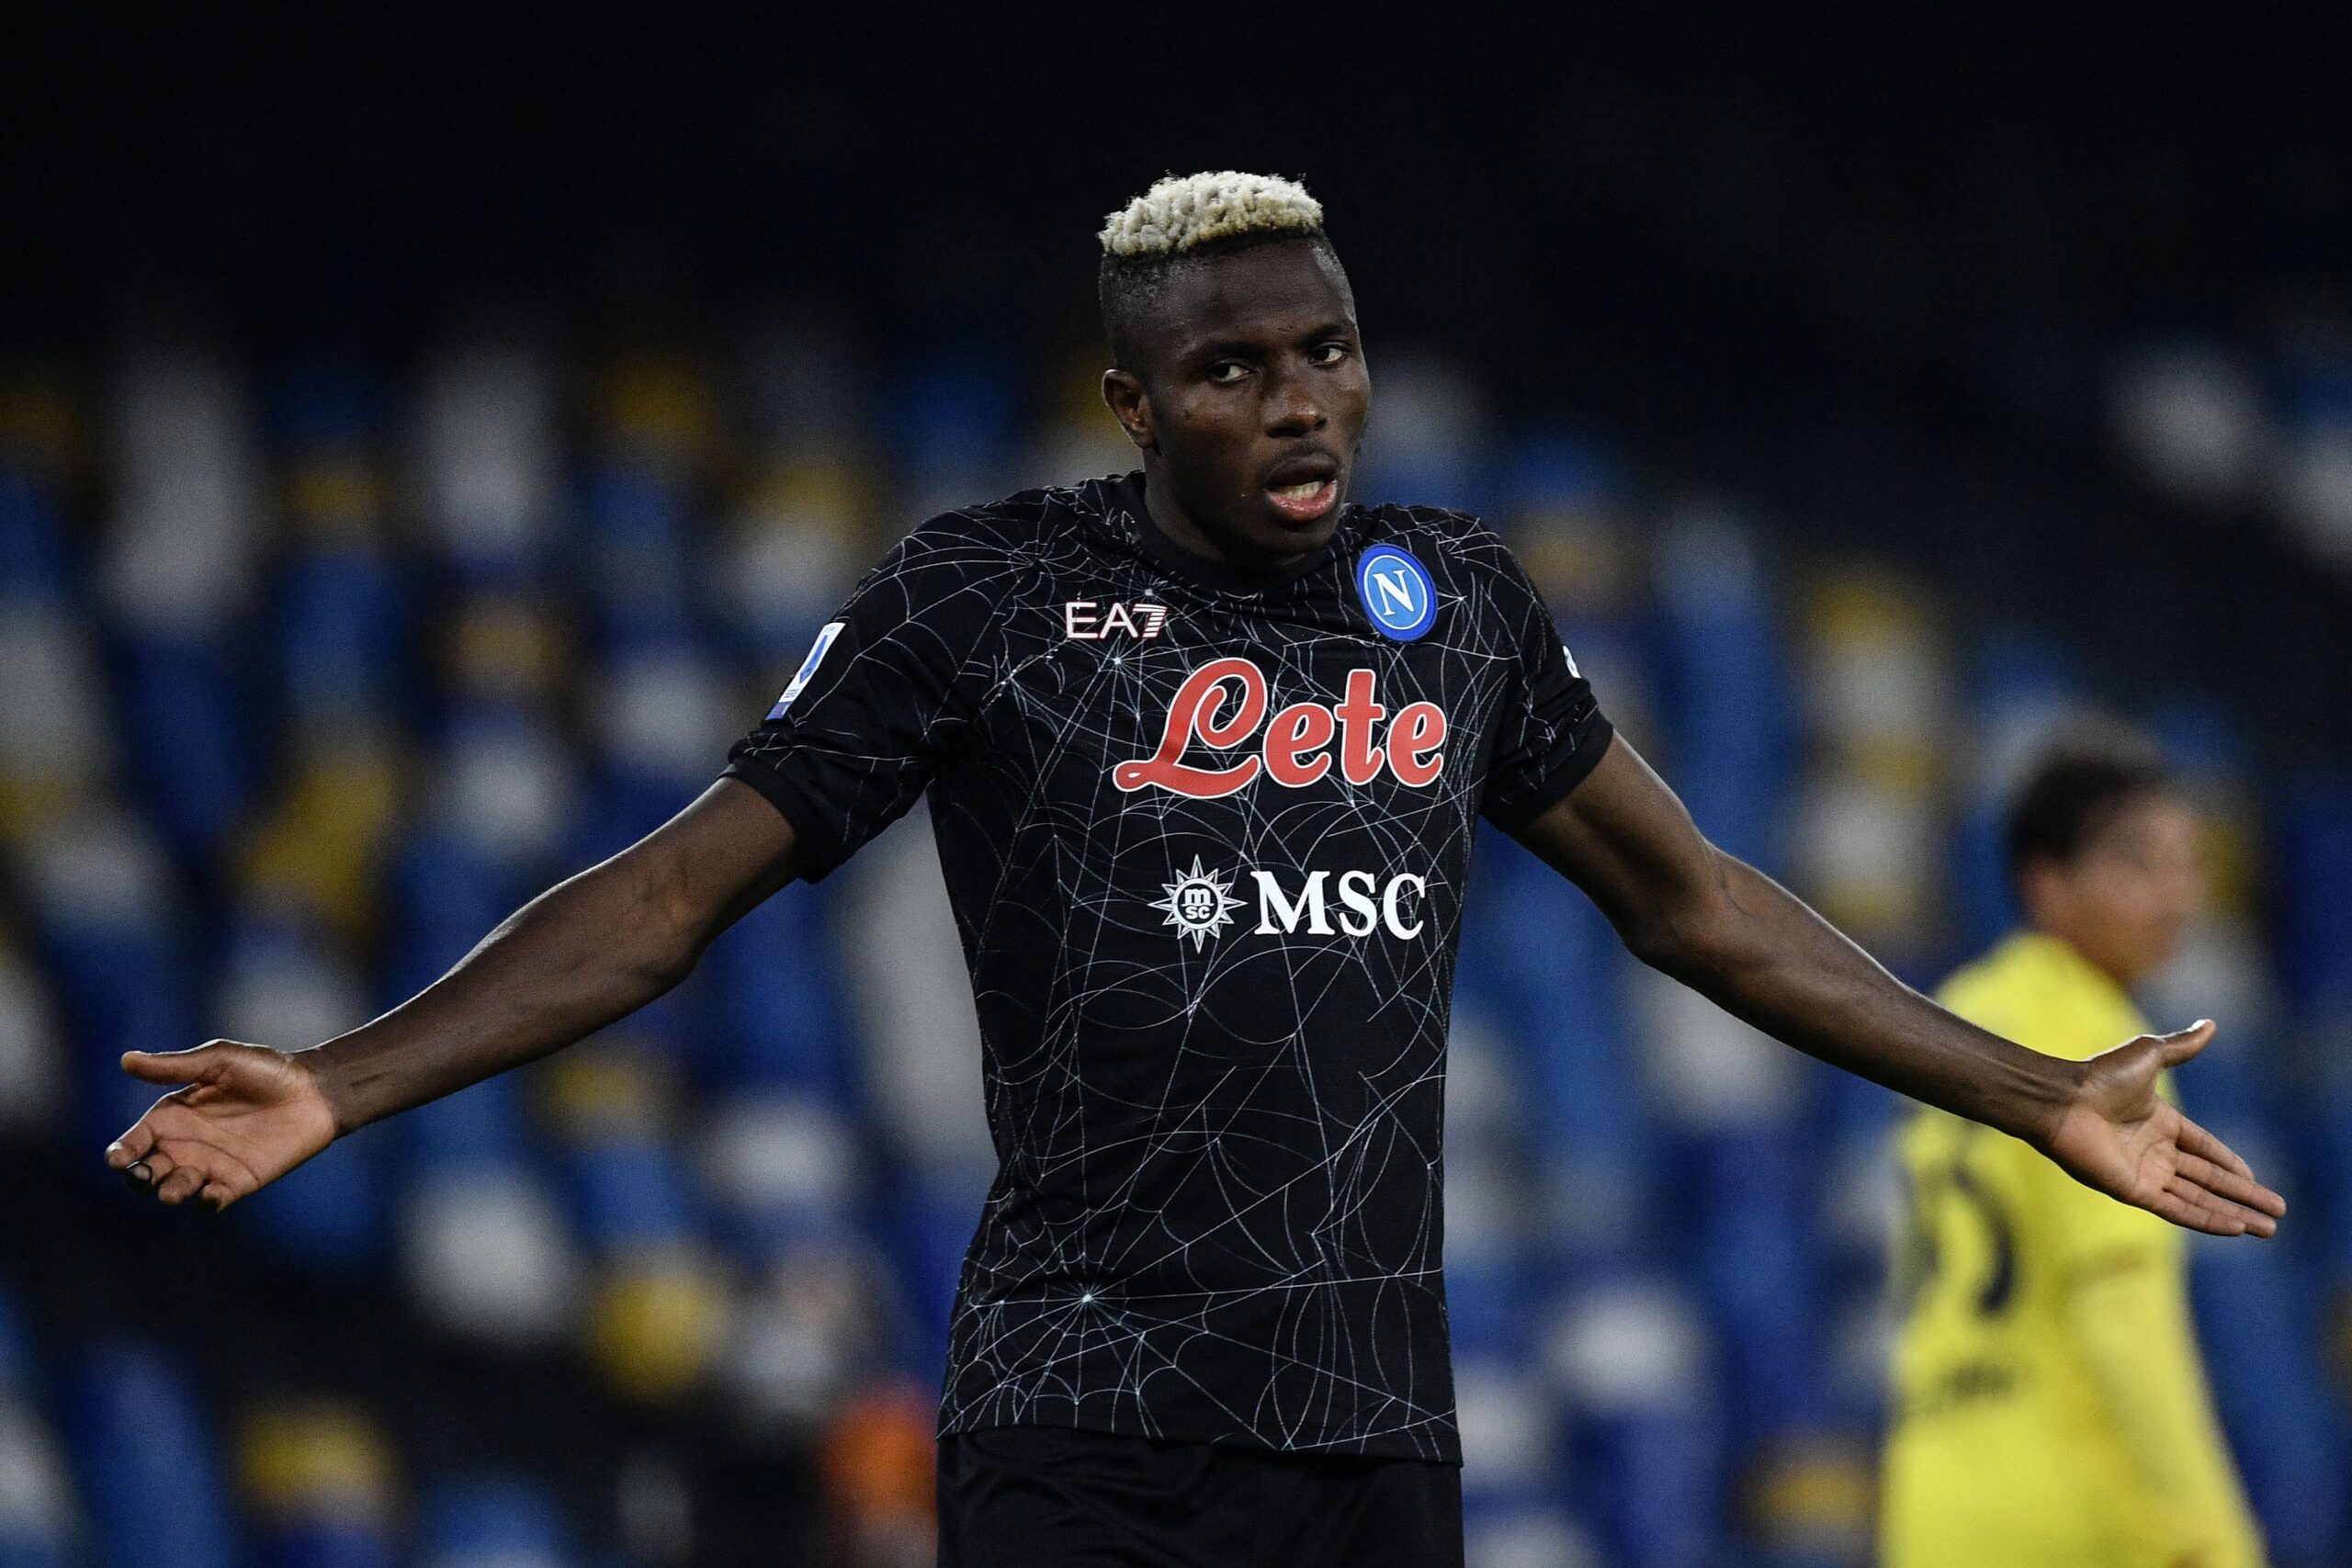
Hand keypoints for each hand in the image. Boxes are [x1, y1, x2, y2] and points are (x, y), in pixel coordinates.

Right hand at [102, 1042, 338, 1210]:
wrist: (315, 1090)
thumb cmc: (266, 1070)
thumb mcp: (219, 1060)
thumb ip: (175, 1066)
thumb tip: (126, 1059)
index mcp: (172, 1117)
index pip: (135, 1141)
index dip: (121, 1152)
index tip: (117, 1157)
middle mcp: (185, 1146)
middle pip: (147, 1172)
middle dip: (137, 1178)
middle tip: (142, 1175)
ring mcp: (210, 1166)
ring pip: (177, 1188)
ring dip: (170, 1192)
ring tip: (170, 1192)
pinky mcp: (238, 1182)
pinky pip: (215, 1199)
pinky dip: (208, 1202)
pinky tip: (210, 1195)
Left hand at [2044, 1021, 2284, 1236]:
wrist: (2063, 1099)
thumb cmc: (2099, 1076)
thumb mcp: (2149, 1054)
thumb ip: (2181, 1046)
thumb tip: (2211, 1024)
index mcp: (2158, 1121)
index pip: (2204, 1149)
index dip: (2230, 1164)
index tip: (2254, 1179)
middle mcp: (2153, 1151)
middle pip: (2208, 1179)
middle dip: (2244, 1196)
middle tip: (2277, 1212)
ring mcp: (2144, 1172)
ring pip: (2199, 1199)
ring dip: (2234, 1214)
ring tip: (2268, 1229)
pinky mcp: (2133, 1191)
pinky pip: (2178, 1210)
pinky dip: (2208, 1220)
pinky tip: (2237, 1227)